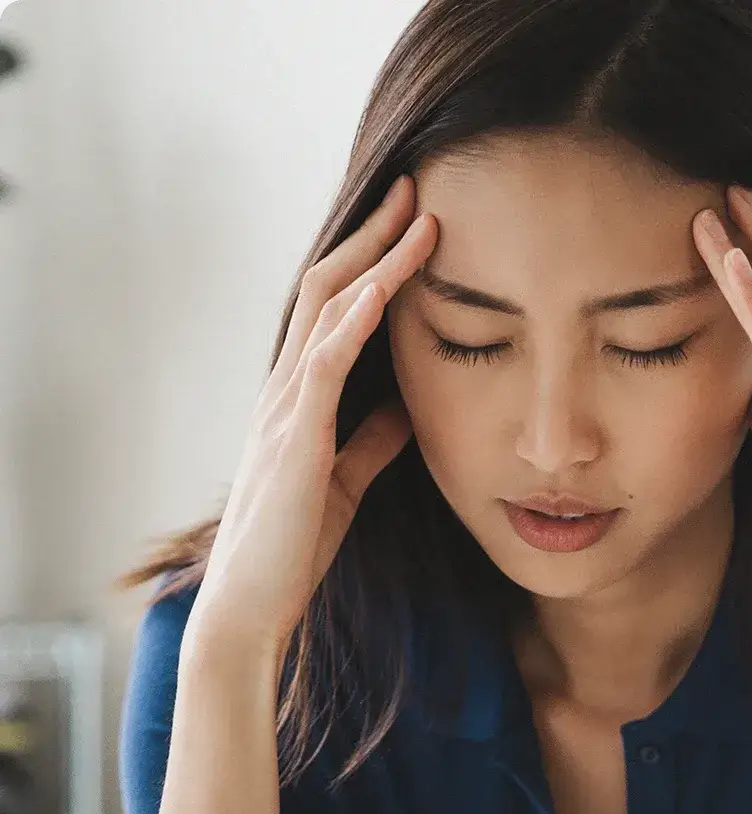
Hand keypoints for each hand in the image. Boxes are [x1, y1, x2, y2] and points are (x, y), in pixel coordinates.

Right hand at [185, 175, 437, 664]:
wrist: (252, 604)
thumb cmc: (294, 548)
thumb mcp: (347, 481)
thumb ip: (373, 438)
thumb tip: (410, 406)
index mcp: (298, 399)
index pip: (332, 310)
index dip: (371, 263)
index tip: (412, 225)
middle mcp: (285, 390)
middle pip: (327, 288)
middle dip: (373, 236)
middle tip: (417, 190)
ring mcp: (285, 410)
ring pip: (327, 310)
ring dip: (375, 259)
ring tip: (419, 217)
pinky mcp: (296, 440)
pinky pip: (325, 363)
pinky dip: (356, 319)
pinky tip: (387, 285)